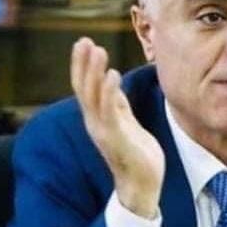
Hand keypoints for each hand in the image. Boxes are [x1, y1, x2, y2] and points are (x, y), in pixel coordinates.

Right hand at [70, 37, 164, 218]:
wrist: (143, 186)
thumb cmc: (137, 156)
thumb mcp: (128, 124)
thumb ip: (119, 106)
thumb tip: (112, 84)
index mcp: (99, 119)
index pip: (85, 88)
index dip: (83, 66)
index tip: (84, 43)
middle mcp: (96, 123)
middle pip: (83, 88)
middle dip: (82, 64)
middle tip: (84, 41)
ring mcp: (103, 131)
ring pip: (92, 96)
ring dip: (93, 72)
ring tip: (97, 50)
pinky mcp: (115, 137)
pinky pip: (109, 110)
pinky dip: (108, 91)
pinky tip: (112, 73)